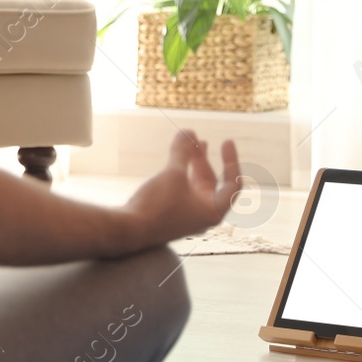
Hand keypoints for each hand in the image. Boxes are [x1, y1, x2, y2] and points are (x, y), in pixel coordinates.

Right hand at [120, 132, 241, 251]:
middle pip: (211, 182)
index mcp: (213, 211)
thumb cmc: (157, 205)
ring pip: (195, 186)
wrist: (129, 230)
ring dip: (193, 164)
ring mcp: (186, 217)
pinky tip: (173, 162)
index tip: (226, 141)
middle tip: (198, 139)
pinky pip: (182, 191)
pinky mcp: (171, 215)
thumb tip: (188, 131)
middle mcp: (203, 216)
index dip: (232, 160)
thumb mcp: (173, 173)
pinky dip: (181, 174)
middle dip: (204, 159)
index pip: (233, 184)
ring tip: (190, 143)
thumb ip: (183, 151)